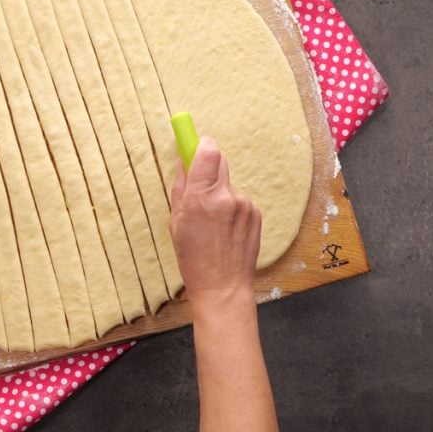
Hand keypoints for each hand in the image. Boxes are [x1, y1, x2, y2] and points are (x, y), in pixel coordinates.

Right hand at [169, 136, 262, 306]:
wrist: (224, 288)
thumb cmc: (194, 259)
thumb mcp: (176, 222)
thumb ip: (181, 188)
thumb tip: (183, 162)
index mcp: (202, 198)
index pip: (208, 151)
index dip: (200, 145)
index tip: (194, 146)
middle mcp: (227, 197)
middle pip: (220, 161)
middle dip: (208, 167)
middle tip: (198, 184)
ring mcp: (245, 205)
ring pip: (228, 183)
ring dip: (219, 192)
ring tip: (212, 220)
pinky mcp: (256, 213)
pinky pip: (239, 199)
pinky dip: (231, 206)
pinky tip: (224, 228)